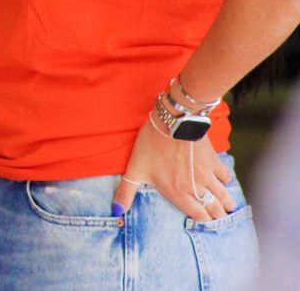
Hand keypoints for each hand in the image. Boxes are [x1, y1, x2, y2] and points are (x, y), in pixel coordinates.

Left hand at [112, 120, 235, 221]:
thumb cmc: (151, 145)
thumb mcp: (135, 169)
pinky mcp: (214, 161)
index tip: (208, 223)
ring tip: (229, 208)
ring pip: (224, 196)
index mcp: (178, 193)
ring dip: (227, 203)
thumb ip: (126, 192)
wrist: (172, 122)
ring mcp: (207, 175)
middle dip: (218, 216)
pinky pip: (226, 176)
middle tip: (221, 218)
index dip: (205, 222)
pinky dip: (227, 181)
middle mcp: (196, 188)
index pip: (198, 216)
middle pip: (214, 208)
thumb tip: (116, 212)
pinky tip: (225, 182)